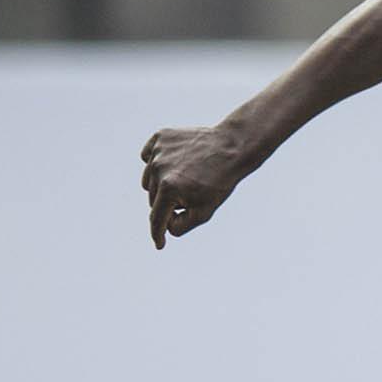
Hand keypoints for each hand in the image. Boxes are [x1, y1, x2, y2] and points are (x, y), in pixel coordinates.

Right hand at [141, 123, 255, 247]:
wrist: (233, 147)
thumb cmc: (220, 182)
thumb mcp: (205, 211)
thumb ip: (181, 226)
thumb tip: (165, 226)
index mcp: (169, 189)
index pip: (157, 218)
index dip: (158, 235)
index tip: (160, 245)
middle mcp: (158, 169)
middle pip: (153, 199)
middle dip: (169, 202)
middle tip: (191, 194)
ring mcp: (158, 151)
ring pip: (149, 179)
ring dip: (161, 184)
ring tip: (185, 178)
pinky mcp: (160, 137)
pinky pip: (148, 157)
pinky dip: (157, 163)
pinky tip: (175, 162)